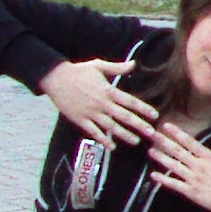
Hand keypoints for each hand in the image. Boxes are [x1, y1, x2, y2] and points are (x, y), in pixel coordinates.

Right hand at [40, 60, 160, 150]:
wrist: (55, 78)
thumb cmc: (78, 71)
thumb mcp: (98, 65)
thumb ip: (117, 68)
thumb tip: (134, 64)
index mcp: (108, 90)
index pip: (130, 101)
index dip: (143, 109)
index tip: (155, 115)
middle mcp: (101, 103)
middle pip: (124, 116)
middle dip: (139, 125)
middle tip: (152, 134)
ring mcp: (90, 113)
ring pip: (111, 126)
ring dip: (124, 135)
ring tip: (136, 141)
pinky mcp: (80, 119)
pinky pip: (93, 132)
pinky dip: (103, 140)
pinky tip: (112, 147)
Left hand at [139, 125, 210, 211]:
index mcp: (209, 157)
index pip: (190, 142)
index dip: (178, 133)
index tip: (167, 126)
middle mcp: (198, 166)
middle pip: (179, 152)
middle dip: (165, 142)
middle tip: (152, 134)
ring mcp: (193, 179)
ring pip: (174, 166)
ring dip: (161, 158)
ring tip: (150, 151)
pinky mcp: (191, 192)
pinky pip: (175, 185)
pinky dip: (164, 180)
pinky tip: (154, 175)